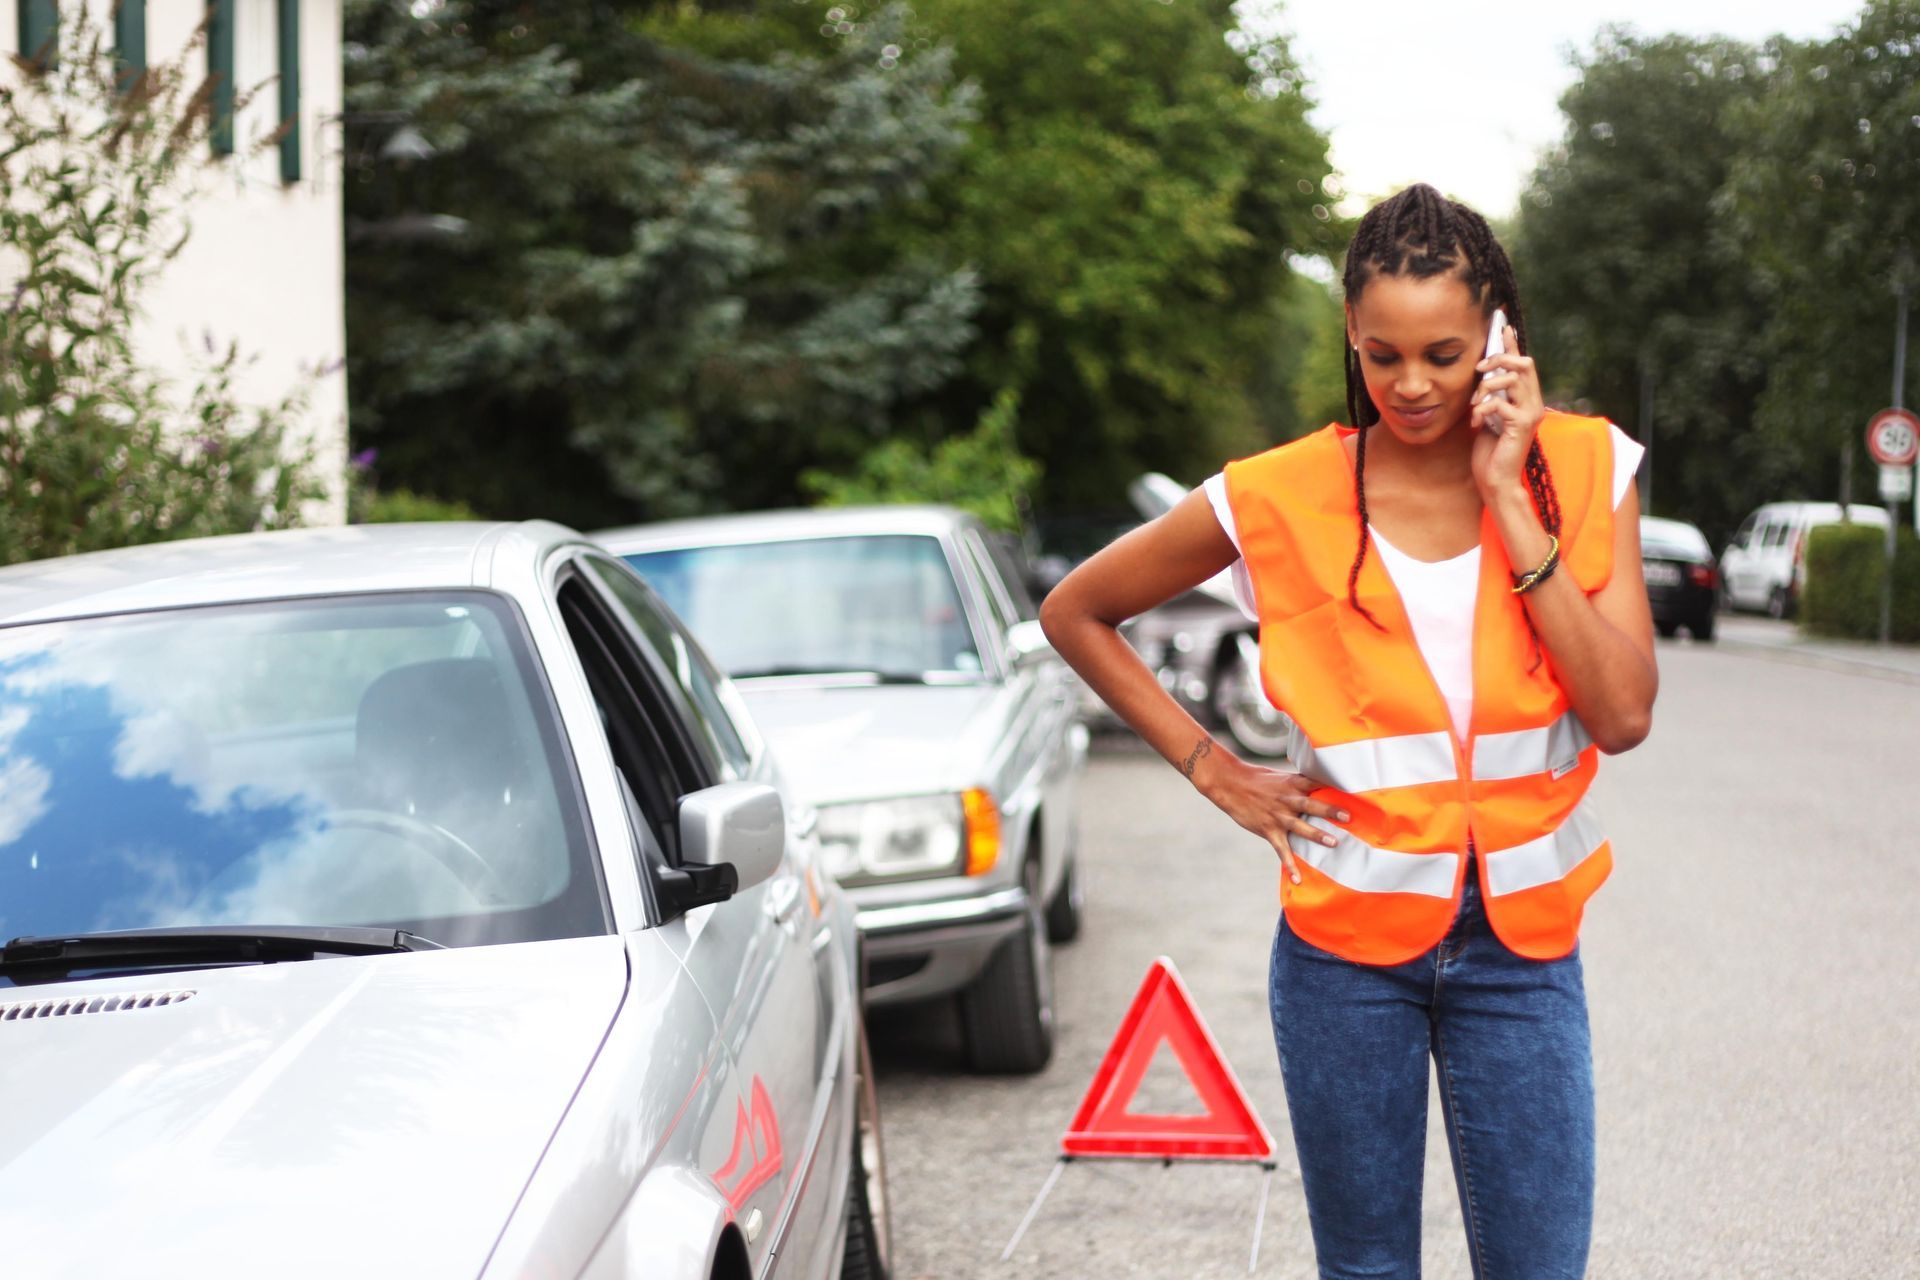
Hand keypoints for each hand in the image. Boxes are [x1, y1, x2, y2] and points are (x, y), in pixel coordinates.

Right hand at [1194, 753, 1348, 884]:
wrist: (1229, 784)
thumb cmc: (1256, 779)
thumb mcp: (1280, 776)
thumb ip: (1299, 783)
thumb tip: (1320, 786)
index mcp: (1292, 783)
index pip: (1317, 783)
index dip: (1334, 787)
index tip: (1353, 791)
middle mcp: (1286, 800)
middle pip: (1311, 805)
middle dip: (1330, 811)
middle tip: (1348, 816)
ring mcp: (1277, 816)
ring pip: (1300, 826)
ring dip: (1317, 835)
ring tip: (1334, 843)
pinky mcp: (1268, 830)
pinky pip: (1281, 849)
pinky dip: (1289, 864)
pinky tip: (1298, 879)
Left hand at [1469, 324, 1544, 498]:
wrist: (1495, 481)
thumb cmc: (1490, 452)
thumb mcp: (1488, 417)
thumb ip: (1491, 397)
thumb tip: (1482, 377)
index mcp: (1526, 399)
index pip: (1523, 364)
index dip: (1512, 345)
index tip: (1502, 325)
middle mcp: (1534, 403)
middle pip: (1524, 364)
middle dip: (1499, 360)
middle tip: (1479, 369)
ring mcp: (1530, 413)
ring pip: (1513, 379)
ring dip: (1487, 386)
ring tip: (1475, 404)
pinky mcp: (1521, 425)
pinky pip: (1500, 403)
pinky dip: (1482, 409)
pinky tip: (1476, 423)